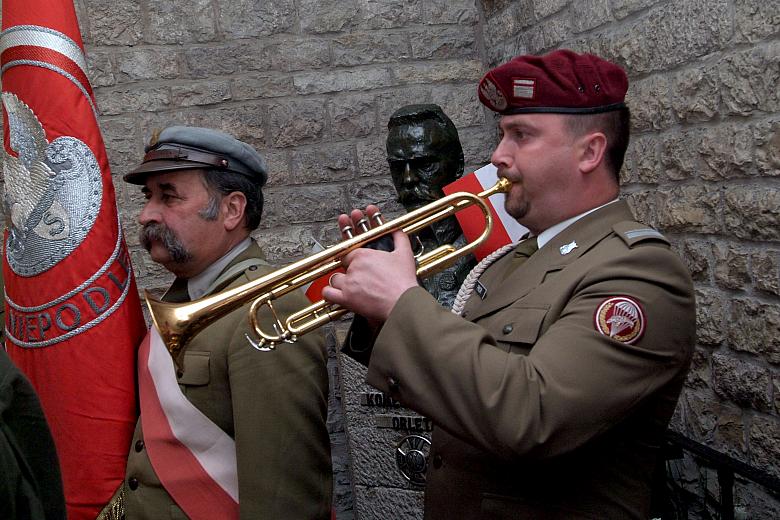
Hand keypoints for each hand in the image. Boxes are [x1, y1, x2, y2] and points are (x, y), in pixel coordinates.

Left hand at [322, 206, 418, 322]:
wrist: (403, 303)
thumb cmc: (403, 282)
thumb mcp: (404, 253)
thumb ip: (399, 237)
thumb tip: (396, 230)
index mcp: (364, 255)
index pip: (350, 252)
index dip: (353, 257)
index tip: (356, 260)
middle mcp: (353, 268)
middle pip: (343, 265)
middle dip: (349, 270)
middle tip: (358, 275)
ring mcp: (348, 283)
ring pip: (335, 278)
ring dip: (340, 281)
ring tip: (350, 285)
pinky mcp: (346, 299)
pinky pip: (328, 294)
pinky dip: (329, 294)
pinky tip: (334, 294)